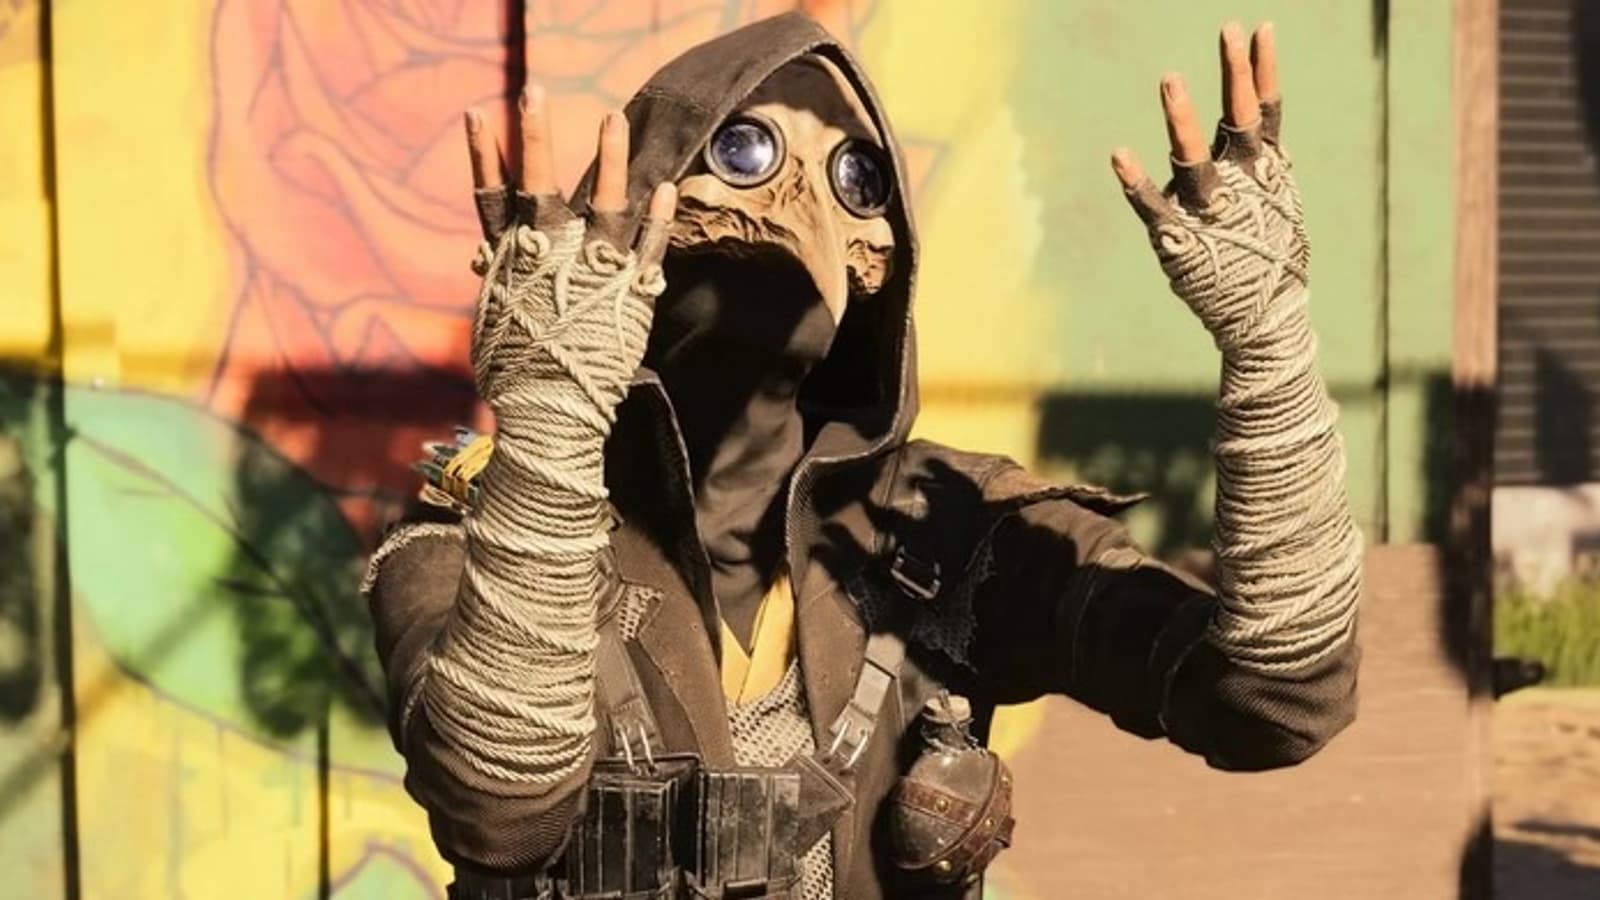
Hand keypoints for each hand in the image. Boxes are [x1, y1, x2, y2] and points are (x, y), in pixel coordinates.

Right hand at [459, 88, 675, 422]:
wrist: (552, 412)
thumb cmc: (515, 376)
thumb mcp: (497, 321)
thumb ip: (498, 283)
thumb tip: (484, 265)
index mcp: (510, 261)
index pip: (491, 197)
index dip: (484, 156)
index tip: (477, 114)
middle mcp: (547, 256)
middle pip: (538, 186)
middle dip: (535, 137)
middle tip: (535, 92)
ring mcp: (590, 270)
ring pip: (601, 203)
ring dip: (608, 159)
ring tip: (612, 119)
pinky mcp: (629, 290)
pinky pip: (649, 246)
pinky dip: (659, 217)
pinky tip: (668, 187)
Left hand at [1111, 23, 1303, 351]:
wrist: (1263, 316)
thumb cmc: (1266, 253)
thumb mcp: (1276, 199)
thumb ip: (1261, 158)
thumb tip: (1254, 115)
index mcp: (1263, 169)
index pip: (1264, 108)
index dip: (1262, 69)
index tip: (1261, 28)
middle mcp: (1239, 182)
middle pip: (1239, 117)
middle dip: (1234, 74)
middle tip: (1228, 30)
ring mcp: (1209, 208)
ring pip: (1197, 156)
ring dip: (1182, 118)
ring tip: (1171, 77)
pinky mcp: (1178, 236)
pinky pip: (1153, 205)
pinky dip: (1136, 181)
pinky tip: (1118, 154)